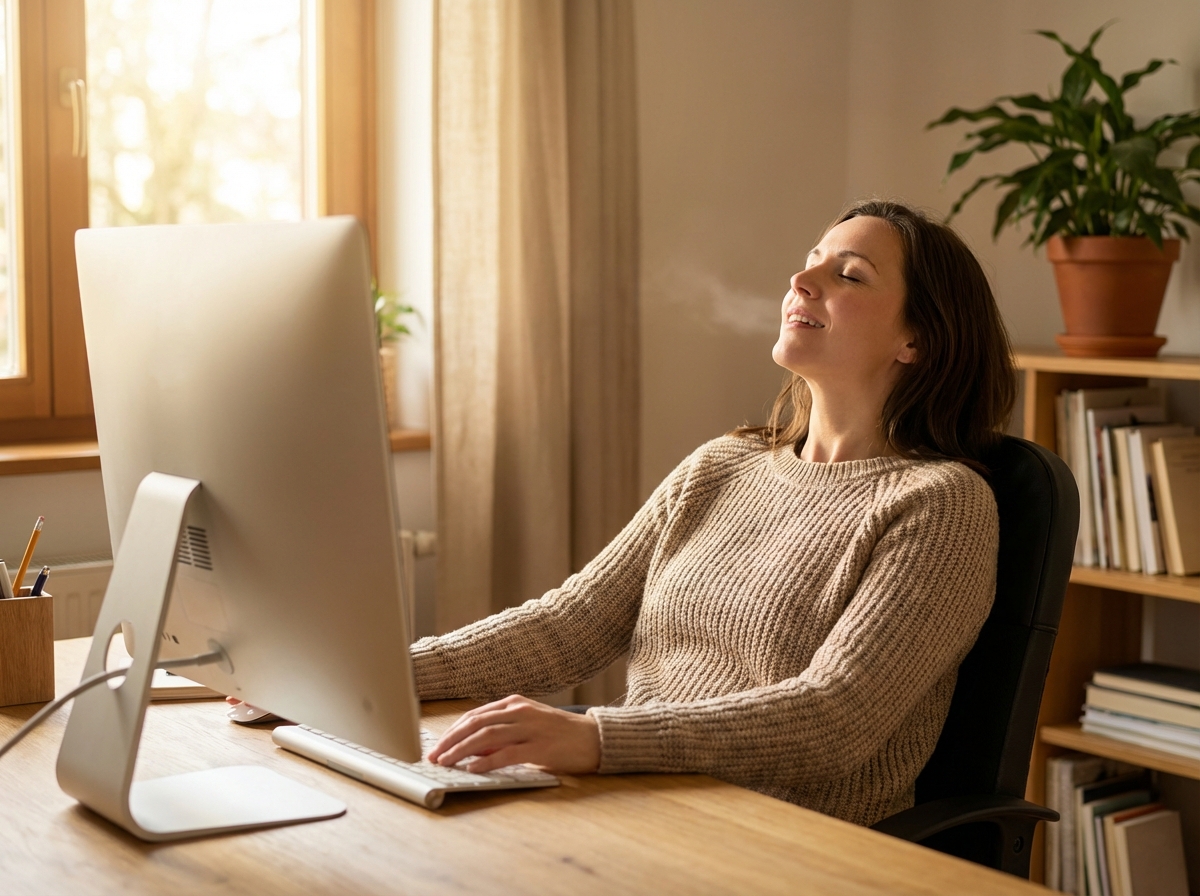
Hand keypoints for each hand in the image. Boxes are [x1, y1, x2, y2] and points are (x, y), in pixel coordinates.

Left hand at [427, 695, 600, 774]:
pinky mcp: (540, 746)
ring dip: (462, 749)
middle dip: (451, 740)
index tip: (438, 745)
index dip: (453, 731)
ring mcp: (530, 727)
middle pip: (475, 722)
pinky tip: (473, 767)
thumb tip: (471, 749)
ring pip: (486, 735)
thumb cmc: (559, 734)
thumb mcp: (527, 726)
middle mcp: (519, 711)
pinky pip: (507, 752)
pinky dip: (487, 760)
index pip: (474, 715)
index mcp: (514, 703)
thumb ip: (501, 734)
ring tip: (446, 762)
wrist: (594, 738)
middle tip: (434, 755)